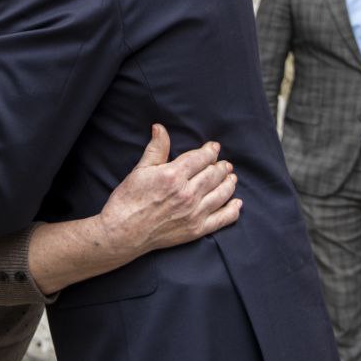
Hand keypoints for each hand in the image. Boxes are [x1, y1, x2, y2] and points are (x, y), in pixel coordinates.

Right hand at [98, 124, 240, 258]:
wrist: (123, 233)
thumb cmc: (128, 200)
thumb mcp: (140, 170)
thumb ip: (156, 148)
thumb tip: (160, 128)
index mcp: (173, 176)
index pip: (200, 158)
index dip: (210, 151)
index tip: (214, 147)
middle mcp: (187, 194)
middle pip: (213, 175)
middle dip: (221, 167)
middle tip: (226, 164)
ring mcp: (194, 213)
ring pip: (221, 194)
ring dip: (229, 184)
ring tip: (232, 178)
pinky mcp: (196, 230)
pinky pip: (222, 219)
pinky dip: (233, 210)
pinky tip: (237, 203)